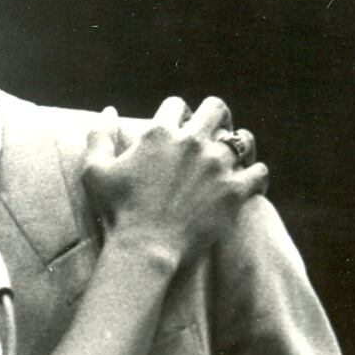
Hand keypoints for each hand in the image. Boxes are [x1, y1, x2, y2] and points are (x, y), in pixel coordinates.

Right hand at [83, 94, 267, 269]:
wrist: (144, 249)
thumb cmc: (117, 213)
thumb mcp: (95, 172)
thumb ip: (99, 136)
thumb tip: (109, 111)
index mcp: (160, 133)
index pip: (176, 105)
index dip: (179, 113)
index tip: (181, 125)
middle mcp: (192, 142)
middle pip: (216, 108)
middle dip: (217, 116)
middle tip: (217, 131)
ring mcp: (216, 166)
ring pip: (243, 139)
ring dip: (241, 144)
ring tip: (238, 157)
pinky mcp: (233, 192)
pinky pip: (259, 173)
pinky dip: (257, 176)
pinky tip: (251, 183)